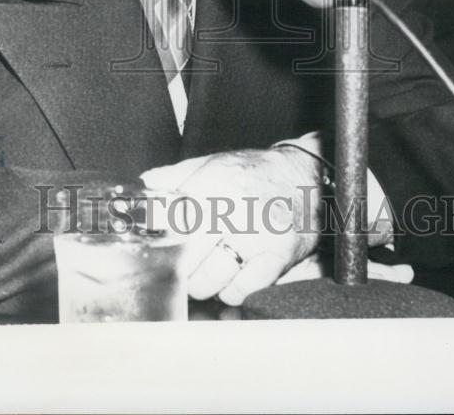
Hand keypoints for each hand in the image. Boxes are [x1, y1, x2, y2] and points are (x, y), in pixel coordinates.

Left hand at [141, 146, 322, 305]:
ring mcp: (256, 234)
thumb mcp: (215, 162)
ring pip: (209, 280)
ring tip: (206, 274)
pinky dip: (230, 291)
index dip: (161, 240)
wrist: (307, 176)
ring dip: (202, 284)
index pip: (171, 222)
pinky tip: (231, 278)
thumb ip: (177, 176)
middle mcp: (232, 208)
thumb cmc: (256, 171)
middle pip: (186, 257)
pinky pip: (240, 290)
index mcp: (212, 182)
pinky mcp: (277, 256)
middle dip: (180, 267)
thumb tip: (146, 185)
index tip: (160, 248)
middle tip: (183, 266)